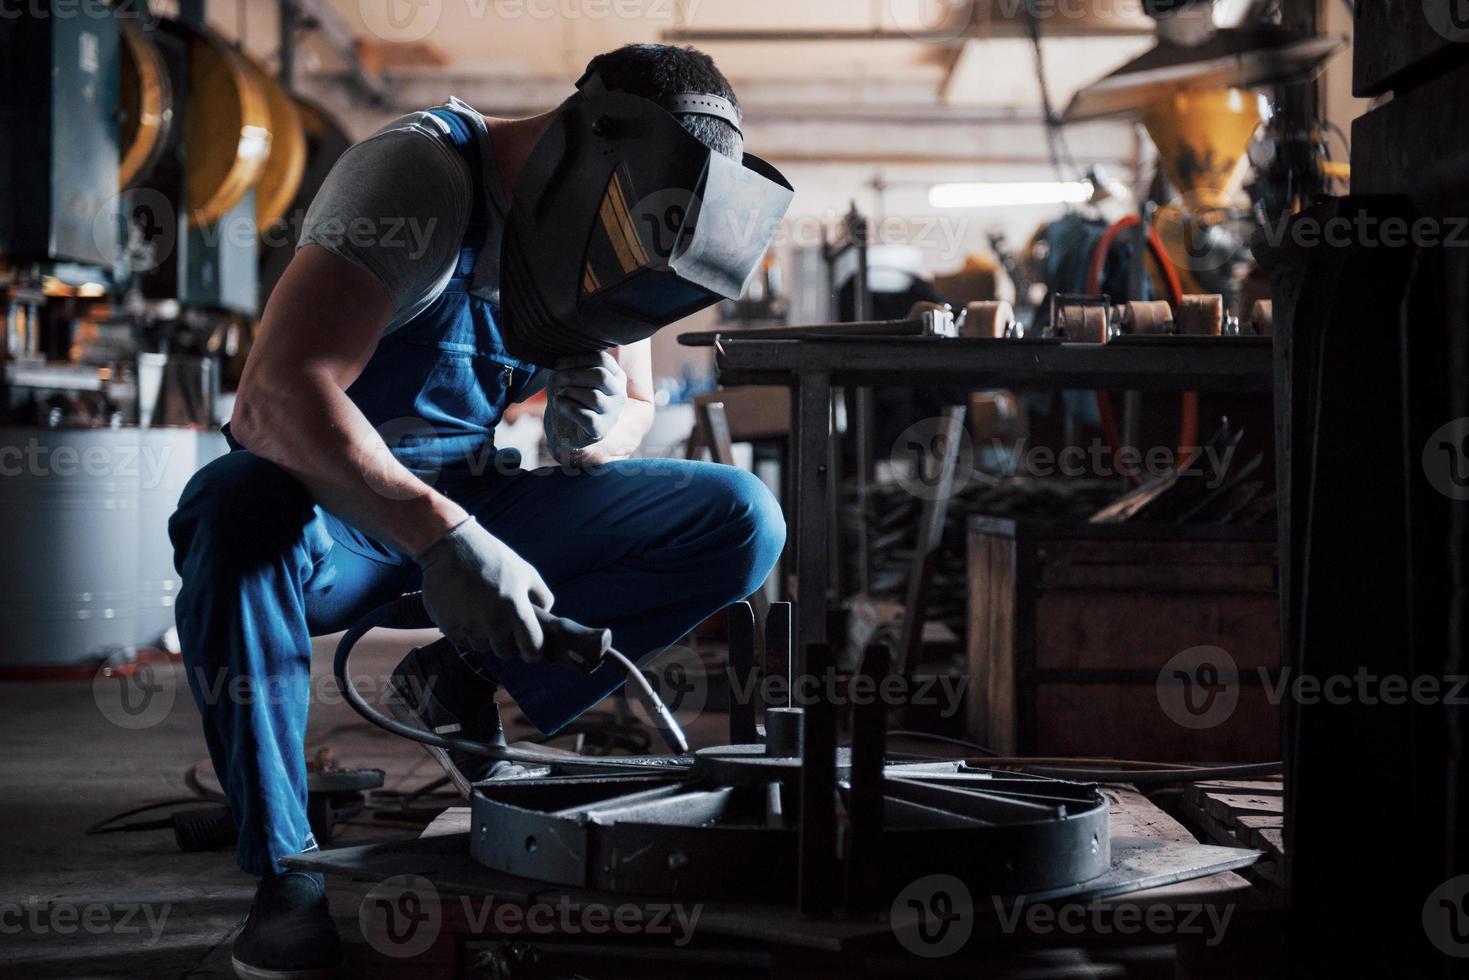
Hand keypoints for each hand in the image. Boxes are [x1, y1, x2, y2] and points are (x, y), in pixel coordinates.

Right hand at [416, 518, 553, 661]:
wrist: (451, 546)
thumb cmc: (493, 556)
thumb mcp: (525, 571)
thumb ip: (542, 596)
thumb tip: (545, 614)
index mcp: (516, 610)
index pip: (532, 647)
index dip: (534, 651)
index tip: (531, 651)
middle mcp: (493, 623)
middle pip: (505, 653)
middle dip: (507, 644)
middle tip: (503, 627)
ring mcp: (470, 627)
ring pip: (482, 647)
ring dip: (485, 637)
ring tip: (481, 613)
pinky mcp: (449, 627)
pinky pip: (462, 641)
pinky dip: (466, 631)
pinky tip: (466, 612)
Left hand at [547, 351, 626, 455]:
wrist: (566, 429)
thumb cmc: (570, 397)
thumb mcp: (570, 376)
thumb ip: (572, 365)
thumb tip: (562, 361)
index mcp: (616, 375)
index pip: (602, 359)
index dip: (577, 359)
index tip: (558, 365)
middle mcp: (619, 394)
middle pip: (601, 376)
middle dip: (573, 375)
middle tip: (556, 379)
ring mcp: (613, 414)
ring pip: (594, 396)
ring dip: (569, 392)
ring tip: (559, 393)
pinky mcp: (601, 431)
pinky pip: (585, 416)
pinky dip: (567, 407)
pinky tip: (559, 405)